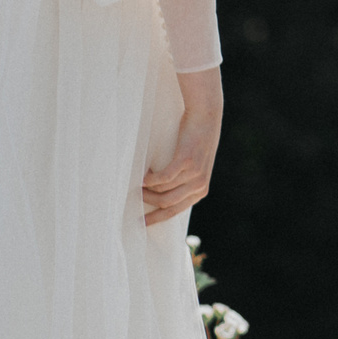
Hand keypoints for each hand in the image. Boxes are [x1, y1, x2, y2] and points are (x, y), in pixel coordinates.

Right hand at [144, 67, 222, 225]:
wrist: (205, 116)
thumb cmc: (195, 140)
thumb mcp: (194, 165)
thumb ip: (184, 181)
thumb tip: (160, 194)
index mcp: (201, 191)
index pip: (175, 211)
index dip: (156, 218)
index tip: (140, 222)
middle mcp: (199, 185)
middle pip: (167, 205)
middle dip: (147, 207)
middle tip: (132, 203)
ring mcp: (194, 174)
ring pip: (163, 192)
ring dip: (146, 192)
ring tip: (135, 186)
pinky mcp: (186, 161)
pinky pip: (162, 178)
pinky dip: (149, 180)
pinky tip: (141, 177)